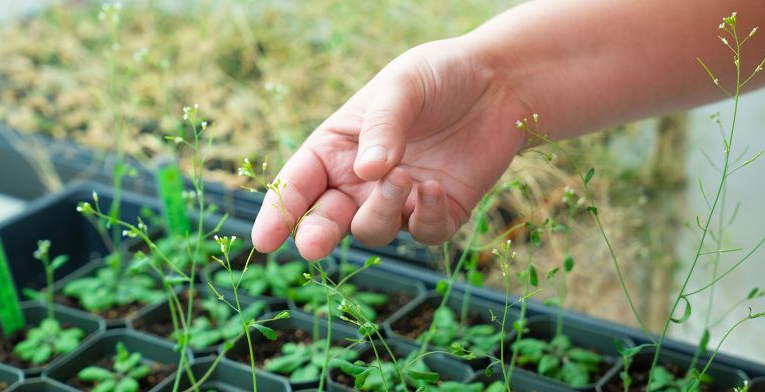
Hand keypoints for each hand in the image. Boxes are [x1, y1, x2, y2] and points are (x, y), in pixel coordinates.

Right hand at [251, 38, 531, 259]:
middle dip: (316, 234)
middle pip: (326, 220)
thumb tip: (366, 172)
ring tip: (405, 178)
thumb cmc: (439, 76)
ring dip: (382, 212)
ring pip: (373, 230)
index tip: (263, 240)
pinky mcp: (439, 213)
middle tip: (313, 245)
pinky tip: (435, 188)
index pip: (298, 183)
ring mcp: (400, 200)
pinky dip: (426, 218)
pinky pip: (424, 234)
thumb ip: (382, 127)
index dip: (279, 213)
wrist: (501, 83)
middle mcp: (361, 180)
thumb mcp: (402, 86)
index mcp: (337, 146)